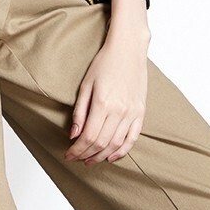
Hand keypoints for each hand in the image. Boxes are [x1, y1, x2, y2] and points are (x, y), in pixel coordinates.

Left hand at [63, 23, 149, 164]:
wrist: (128, 50)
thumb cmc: (105, 63)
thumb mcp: (86, 84)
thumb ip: (80, 111)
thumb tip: (74, 135)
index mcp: (103, 103)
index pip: (88, 137)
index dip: (77, 150)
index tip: (68, 154)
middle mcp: (119, 111)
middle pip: (101, 144)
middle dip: (86, 155)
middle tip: (77, 158)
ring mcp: (132, 113)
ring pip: (116, 144)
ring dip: (102, 156)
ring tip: (90, 160)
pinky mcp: (141, 112)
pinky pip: (133, 138)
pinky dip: (122, 151)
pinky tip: (111, 156)